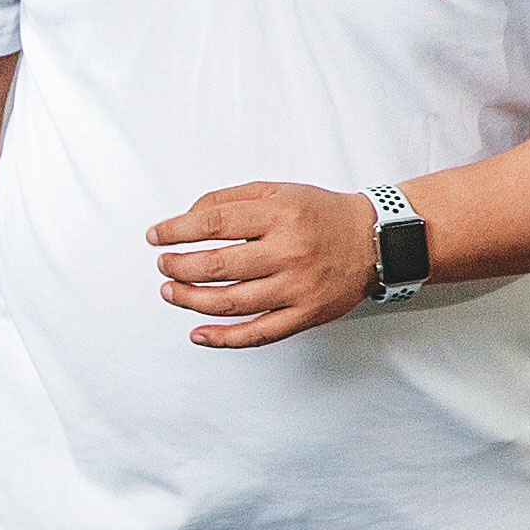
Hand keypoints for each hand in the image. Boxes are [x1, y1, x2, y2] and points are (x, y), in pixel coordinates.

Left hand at [147, 182, 378, 347]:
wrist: (374, 240)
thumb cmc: (321, 215)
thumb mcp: (280, 191)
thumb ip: (232, 199)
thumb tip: (187, 215)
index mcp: (280, 215)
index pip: (213, 223)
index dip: (176, 231)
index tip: (155, 236)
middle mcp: (289, 251)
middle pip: (217, 265)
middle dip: (179, 266)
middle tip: (163, 265)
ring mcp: (297, 287)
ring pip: (231, 302)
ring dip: (191, 299)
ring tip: (170, 291)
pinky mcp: (305, 314)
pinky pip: (258, 333)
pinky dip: (224, 338)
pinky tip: (198, 334)